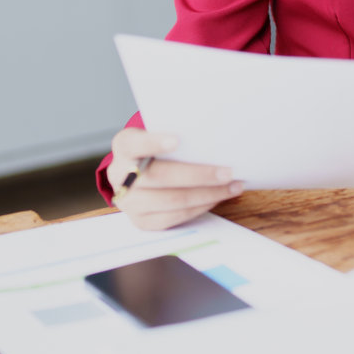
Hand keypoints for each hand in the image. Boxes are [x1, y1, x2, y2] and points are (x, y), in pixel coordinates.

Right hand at [107, 128, 243, 230]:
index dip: (154, 142)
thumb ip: (179, 133)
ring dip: (207, 194)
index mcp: (124, 146)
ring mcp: (128, 201)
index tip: (178, 140)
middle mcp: (120, 175)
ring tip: (232, 186)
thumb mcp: (161, 133)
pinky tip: (218, 197)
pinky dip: (200, 207)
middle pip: (159, 176)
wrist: (139, 172)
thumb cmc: (159, 149)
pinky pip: (174, 217)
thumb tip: (215, 135)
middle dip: (198, 175)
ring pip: (171, 200)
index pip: (134, 143)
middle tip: (227, 172)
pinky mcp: (141, 220)